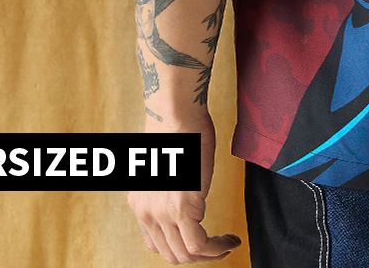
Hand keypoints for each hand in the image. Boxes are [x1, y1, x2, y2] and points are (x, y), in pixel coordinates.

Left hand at [127, 112, 242, 262]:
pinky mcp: (182, 208)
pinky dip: (217, 248)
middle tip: (217, 247)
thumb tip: (184, 200)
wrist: (174, 114)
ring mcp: (163, 213)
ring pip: (186, 255)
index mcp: (140, 204)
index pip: (156, 244)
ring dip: (210, 255)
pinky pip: (200, 245)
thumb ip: (167, 190)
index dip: (179, 248)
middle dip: (197, 257)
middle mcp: (147, 213)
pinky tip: (229, 240)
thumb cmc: (174, 128)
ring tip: (226, 245)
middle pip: (171, 254)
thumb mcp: (163, 167)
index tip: (198, 242)